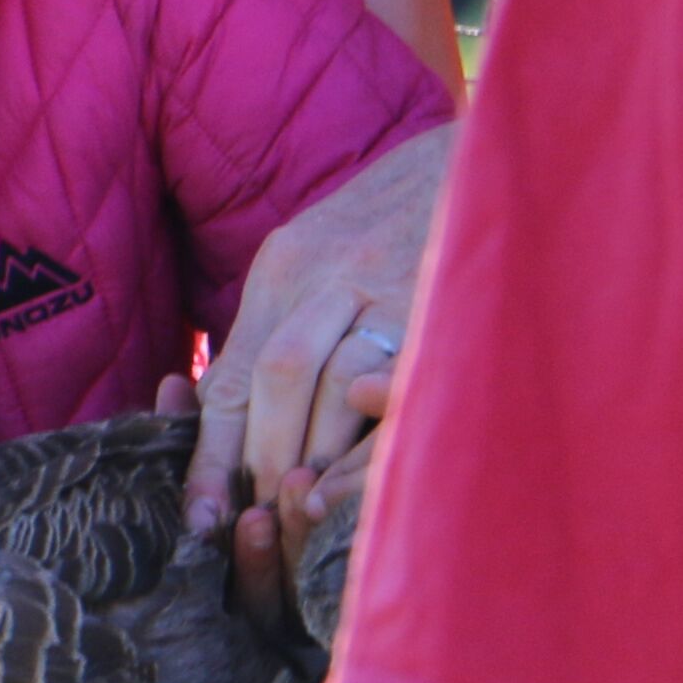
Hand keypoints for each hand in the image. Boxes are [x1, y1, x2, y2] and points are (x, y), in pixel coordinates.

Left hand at [196, 126, 451, 581]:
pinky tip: (380, 465)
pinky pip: (408, 372)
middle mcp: (328, 271)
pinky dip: (386, 423)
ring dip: (323, 454)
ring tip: (313, 510)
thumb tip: (228, 418)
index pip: (231, 375)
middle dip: (265, 460)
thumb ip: (278, 332)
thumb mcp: (319, 259)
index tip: (202, 521)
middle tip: (262, 524)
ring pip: (336, 380)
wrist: (480, 157)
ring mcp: (390, 282)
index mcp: (285, 265)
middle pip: (277, 378)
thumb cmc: (392, 223)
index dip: (211, 455)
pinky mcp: (447, 296)